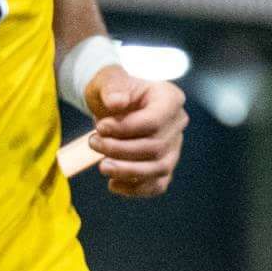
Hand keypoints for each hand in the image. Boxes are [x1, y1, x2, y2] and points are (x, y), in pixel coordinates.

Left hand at [81, 64, 186, 198]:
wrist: (112, 105)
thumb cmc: (112, 91)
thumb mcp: (108, 81)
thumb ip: (111, 87)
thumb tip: (116, 102)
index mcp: (170, 98)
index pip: (154, 121)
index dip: (126, 128)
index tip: (100, 127)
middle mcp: (178, 124)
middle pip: (156, 147)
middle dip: (121, 150)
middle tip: (93, 142)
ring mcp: (174, 148)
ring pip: (159, 169)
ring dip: (128, 171)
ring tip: (102, 166)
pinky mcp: (164, 167)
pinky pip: (157, 185)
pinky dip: (135, 189)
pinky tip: (113, 184)